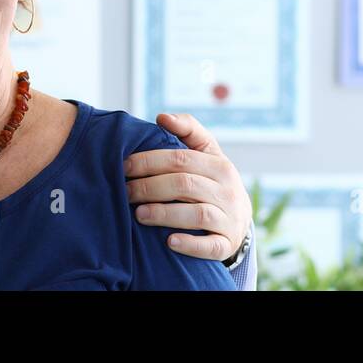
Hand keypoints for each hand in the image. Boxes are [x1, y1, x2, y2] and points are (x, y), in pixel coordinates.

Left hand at [126, 113, 250, 261]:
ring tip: (138, 214)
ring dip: (164, 214)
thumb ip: (188, 130)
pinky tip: (169, 242)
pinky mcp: (227, 244)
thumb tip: (161, 117)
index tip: (123, 166)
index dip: (149, 161)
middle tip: (125, 192)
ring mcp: (229, 218)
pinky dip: (190, 244)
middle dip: (149, 187)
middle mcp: (227, 190)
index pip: (180, 159)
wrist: (238, 220)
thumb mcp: (207, 153)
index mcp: (219, 165)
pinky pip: (211, 246)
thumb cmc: (212, 181)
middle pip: (184, 184)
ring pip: (197, 214)